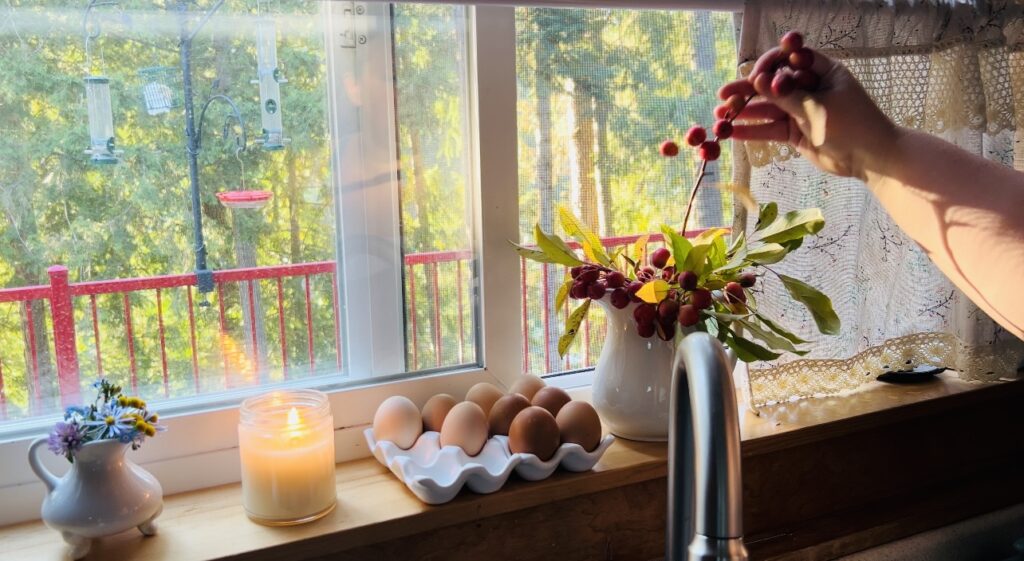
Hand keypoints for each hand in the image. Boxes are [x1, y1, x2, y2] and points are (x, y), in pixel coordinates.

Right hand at [716, 46, 897, 180]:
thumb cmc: (853, 125)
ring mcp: (801, 110)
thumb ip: (786, 96)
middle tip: (724, 94)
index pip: (790, 59)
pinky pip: (770, 128)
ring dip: (745, 111)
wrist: (872, 159)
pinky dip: (753, 131)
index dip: (769, 64)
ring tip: (720, 116)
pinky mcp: (795, 132)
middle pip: (773, 84)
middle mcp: (809, 88)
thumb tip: (758, 80)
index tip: (754, 74)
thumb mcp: (818, 107)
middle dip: (748, 89)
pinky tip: (732, 133)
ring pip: (768, 107)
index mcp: (822, 71)